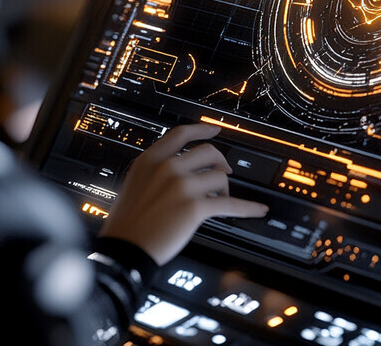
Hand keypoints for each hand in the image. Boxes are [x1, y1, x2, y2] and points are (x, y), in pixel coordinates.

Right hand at [97, 123, 267, 264]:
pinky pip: (230, 204)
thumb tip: (182, 167)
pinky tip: (257, 209)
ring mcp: (182, 186)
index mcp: (151, 160)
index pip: (182, 134)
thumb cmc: (127, 223)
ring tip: (219, 200)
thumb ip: (157, 170)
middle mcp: (168, 168)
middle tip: (224, 172)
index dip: (201, 130)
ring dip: (223, 189)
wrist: (124, 250)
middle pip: (207, 152)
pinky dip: (247, 207)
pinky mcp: (195, 207)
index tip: (214, 130)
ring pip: (219, 177)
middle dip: (219, 163)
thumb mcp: (136, 183)